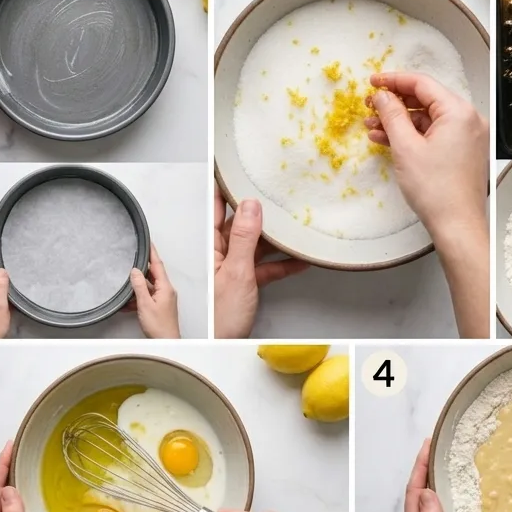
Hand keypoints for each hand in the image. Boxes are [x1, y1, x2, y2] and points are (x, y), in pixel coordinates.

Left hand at [0, 442, 45, 511]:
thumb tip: (10, 491)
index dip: (2, 466)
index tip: (10, 447)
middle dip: (3, 468)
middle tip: (15, 448)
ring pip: (1, 500)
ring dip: (8, 480)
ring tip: (18, 463)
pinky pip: (8, 510)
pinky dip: (14, 495)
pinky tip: (23, 493)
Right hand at [128, 245, 179, 338]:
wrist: (166, 343)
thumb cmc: (159, 327)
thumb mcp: (145, 304)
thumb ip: (139, 286)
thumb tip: (135, 271)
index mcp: (166, 287)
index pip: (158, 264)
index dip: (152, 252)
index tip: (147, 241)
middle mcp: (166, 291)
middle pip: (152, 274)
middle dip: (140, 269)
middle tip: (130, 260)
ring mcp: (163, 299)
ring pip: (147, 287)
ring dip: (136, 287)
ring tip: (124, 286)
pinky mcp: (158, 307)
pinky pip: (146, 297)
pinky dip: (137, 298)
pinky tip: (127, 302)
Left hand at [214, 187, 308, 338]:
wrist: (220, 346)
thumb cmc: (219, 319)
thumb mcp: (236, 272)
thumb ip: (244, 238)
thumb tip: (250, 205)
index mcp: (211, 246)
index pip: (216, 207)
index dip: (224, 185)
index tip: (233, 166)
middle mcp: (220, 253)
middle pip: (241, 224)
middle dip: (259, 211)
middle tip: (276, 192)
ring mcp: (234, 268)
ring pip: (256, 245)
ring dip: (276, 239)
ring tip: (295, 225)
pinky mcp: (245, 283)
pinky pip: (265, 267)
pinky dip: (281, 264)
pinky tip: (299, 259)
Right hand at [365, 72, 488, 238]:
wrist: (457, 226)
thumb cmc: (437, 192)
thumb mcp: (406, 148)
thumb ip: (392, 115)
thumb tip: (382, 96)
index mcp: (458, 112)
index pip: (422, 84)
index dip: (394, 80)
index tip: (373, 82)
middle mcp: (468, 120)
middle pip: (425, 101)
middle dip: (395, 105)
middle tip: (370, 107)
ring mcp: (467, 137)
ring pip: (428, 120)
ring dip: (400, 123)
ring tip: (373, 127)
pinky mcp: (463, 153)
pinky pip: (435, 136)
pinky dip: (414, 137)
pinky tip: (390, 140)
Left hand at [401, 440, 470, 511]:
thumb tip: (427, 492)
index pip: (414, 491)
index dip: (420, 467)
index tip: (428, 446)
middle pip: (417, 491)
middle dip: (424, 467)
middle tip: (434, 445)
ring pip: (425, 499)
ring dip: (431, 478)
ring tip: (440, 459)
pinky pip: (434, 509)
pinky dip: (440, 493)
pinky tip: (448, 489)